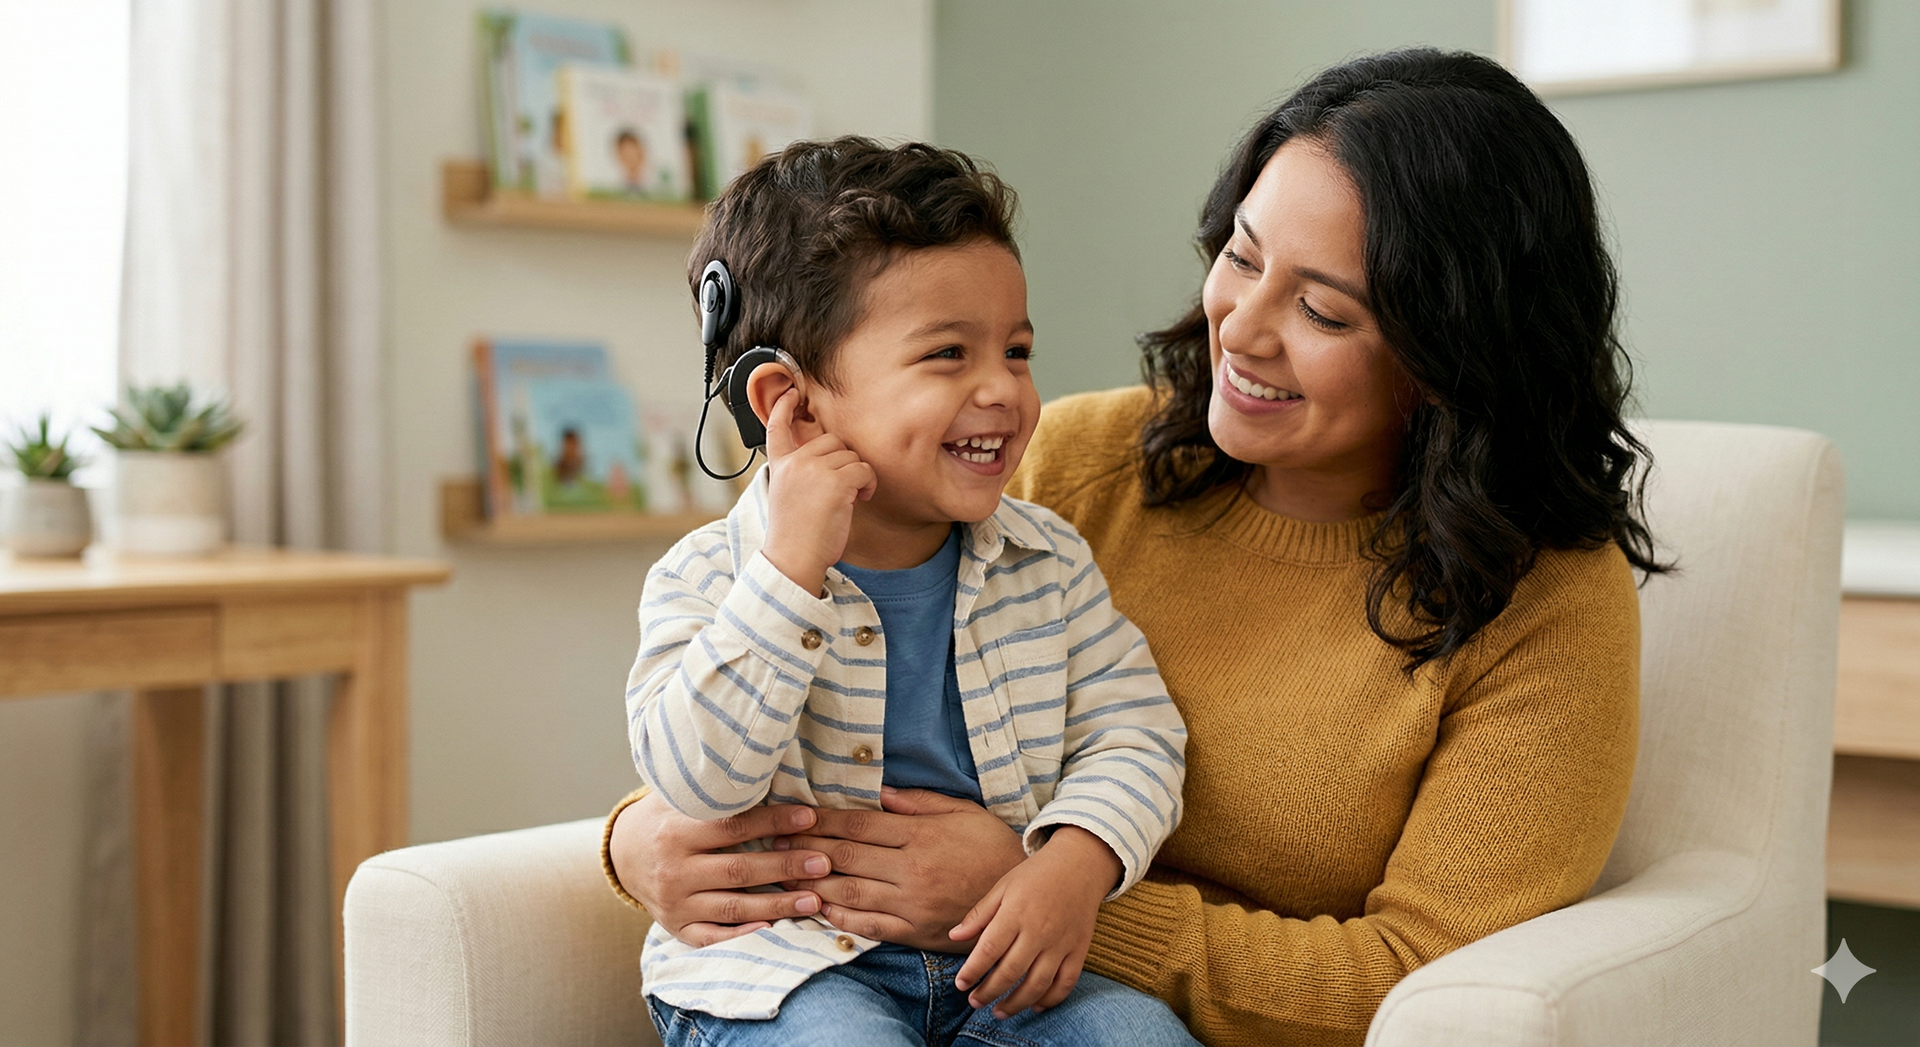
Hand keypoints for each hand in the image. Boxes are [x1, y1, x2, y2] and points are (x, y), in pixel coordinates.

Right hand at [608, 791, 834, 946]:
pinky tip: (773, 930)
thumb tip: (766, 766)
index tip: (809, 818)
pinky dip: (742, 935)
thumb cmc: (665, 818)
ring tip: (814, 900)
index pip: (731, 827)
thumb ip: (715, 790)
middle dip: (784, 866)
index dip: (772, 822)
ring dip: (777, 905)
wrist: (622, 854)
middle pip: (737, 871)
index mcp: (675, 832)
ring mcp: (674, 904)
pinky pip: (712, 937)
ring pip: (731, 908)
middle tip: (823, 863)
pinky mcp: (676, 928)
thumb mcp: (679, 796)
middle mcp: (673, 871)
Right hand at [759, 387, 875, 594]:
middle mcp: (795, 462)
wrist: (793, 559)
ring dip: (857, 476)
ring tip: (849, 499)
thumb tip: (831, 459)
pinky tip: (860, 500)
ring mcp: (814, 469)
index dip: (784, 407)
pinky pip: (864, 470)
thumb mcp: (789, 496)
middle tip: (842, 488)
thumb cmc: (795, 536)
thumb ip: (801, 473)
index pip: (778, 428)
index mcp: (780, 466)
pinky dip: (868, 484)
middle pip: (831, 441)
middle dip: (843, 461)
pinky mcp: (836, 482)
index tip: (790, 392)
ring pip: (850, 456)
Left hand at [773, 786, 1026, 951]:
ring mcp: (913, 902)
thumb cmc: (991, 847)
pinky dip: (841, 917)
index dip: (822, 820)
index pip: (859, 824)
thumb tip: (880, 792)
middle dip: (807, 848)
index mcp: (921, 835)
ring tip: (786, 875)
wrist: (1023, 899)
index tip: (795, 815)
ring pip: (851, 891)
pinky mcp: (916, 931)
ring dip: (814, 883)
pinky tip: (820, 908)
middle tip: (775, 843)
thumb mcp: (962, 812)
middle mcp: (912, 868)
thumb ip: (919, 803)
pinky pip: (870, 924)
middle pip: (847, 856)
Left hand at [948, 826, 1119, 1017]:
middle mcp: (1039, 931)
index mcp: (1016, 912)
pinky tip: (1034, 1006)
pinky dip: (1050, 1000)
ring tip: (998, 1012)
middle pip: (1011, 972)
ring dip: (1015, 1003)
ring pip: (1037, 984)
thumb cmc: (1036, 875)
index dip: (972, 971)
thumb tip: (954, 937)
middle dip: (989, 992)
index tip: (960, 984)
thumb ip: (979, 914)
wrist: (1080, 865)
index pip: (989, 949)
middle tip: (974, 1002)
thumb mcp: (1003, 886)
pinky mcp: (1079, 950)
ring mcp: (1061, 943)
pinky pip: (1065, 983)